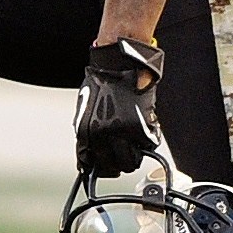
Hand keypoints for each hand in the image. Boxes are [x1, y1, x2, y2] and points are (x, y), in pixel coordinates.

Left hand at [74, 38, 162, 176]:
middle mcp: (102, 136)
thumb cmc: (103, 83)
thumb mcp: (87, 111)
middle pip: (113, 166)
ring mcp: (121, 133)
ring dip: (134, 156)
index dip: (100, 168)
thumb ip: (91, 133)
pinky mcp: (140, 127)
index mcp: (86, 133)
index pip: (90, 164)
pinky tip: (144, 130)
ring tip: (135, 145)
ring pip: (131, 162)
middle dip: (119, 164)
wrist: (119, 64)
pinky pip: (147, 146)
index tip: (106, 168)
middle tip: (125, 156)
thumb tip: (93, 154)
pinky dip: (147, 141)